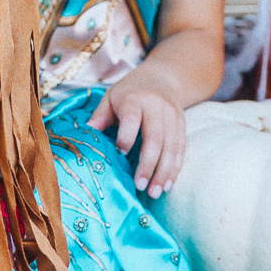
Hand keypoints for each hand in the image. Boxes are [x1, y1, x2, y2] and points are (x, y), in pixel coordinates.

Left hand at [88, 68, 186, 196]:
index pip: (131, 119)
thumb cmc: (130, 91)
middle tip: (140, 186)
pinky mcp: (182, 125)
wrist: (162, 78)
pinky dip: (175, 168)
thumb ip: (100, 116)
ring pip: (171, 146)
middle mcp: (156, 107)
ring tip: (155, 192)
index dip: (126, 137)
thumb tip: (87, 134)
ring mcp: (172, 116)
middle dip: (148, 164)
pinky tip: (168, 184)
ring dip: (164, 171)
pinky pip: (181, 148)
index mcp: (134, 98)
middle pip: (155, 138)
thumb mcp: (111, 97)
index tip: (120, 156)